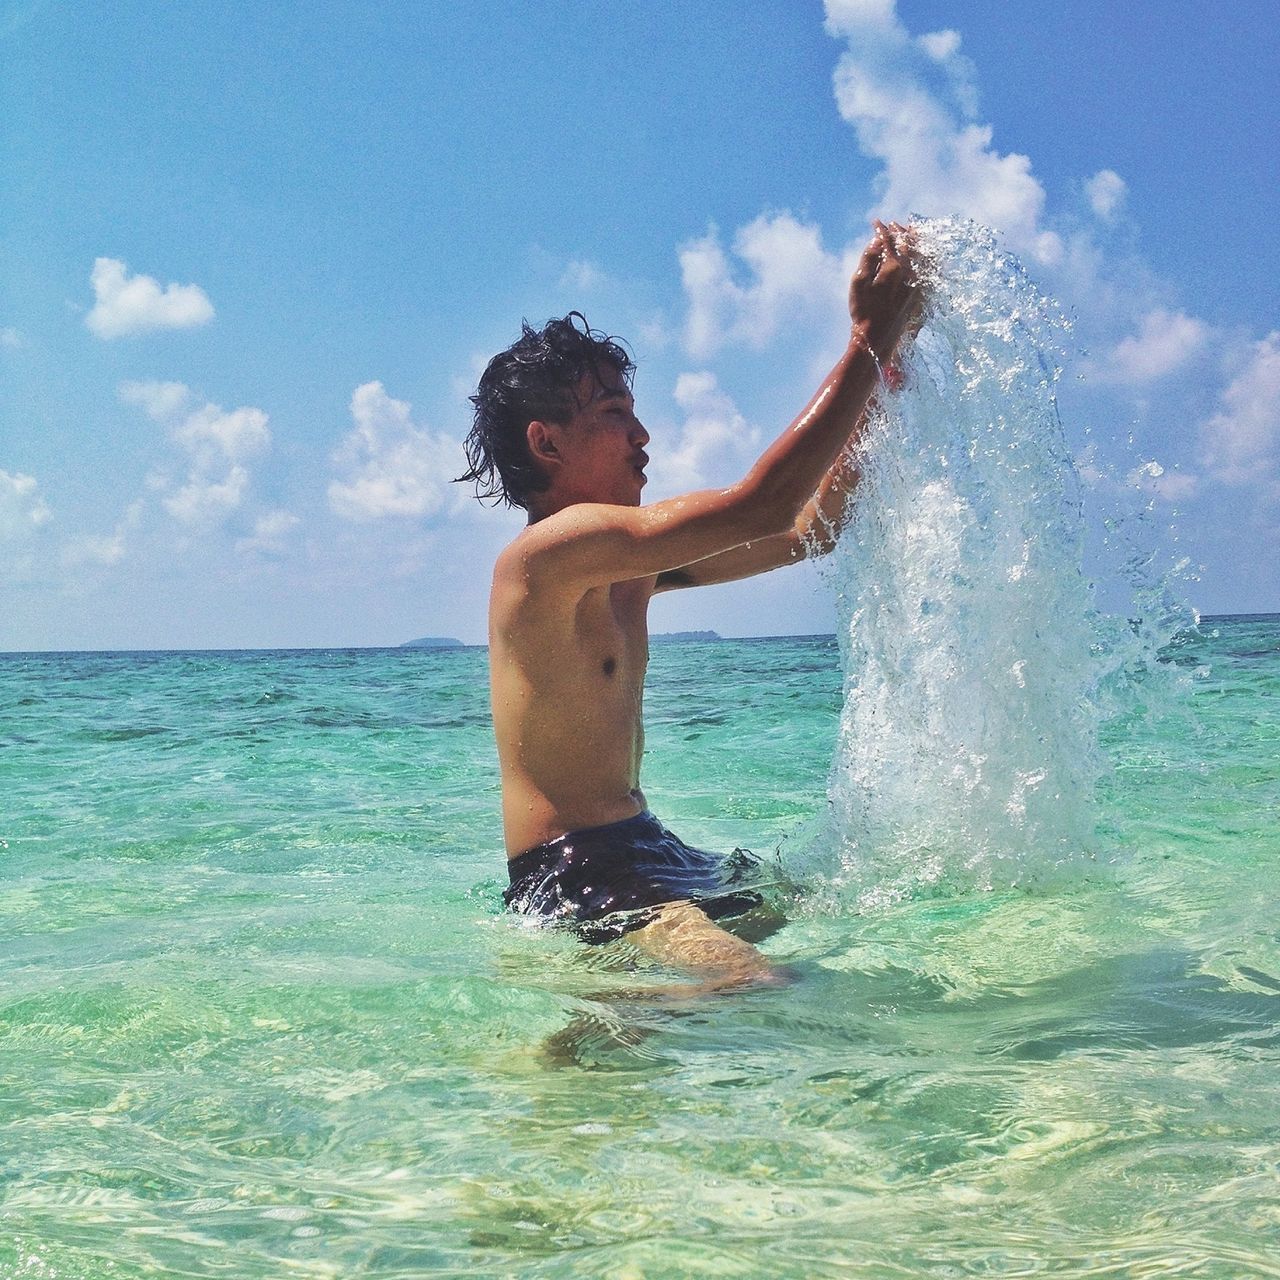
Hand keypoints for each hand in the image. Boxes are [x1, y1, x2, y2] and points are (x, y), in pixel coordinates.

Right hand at [848, 221, 923, 364]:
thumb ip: (868, 258)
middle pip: (908, 244)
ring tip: (911, 232)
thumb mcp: (858, 283)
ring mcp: (917, 283)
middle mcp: (909, 272)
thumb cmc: (862, 311)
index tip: (875, 223)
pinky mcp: (919, 292)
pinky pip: (926, 269)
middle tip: (893, 224)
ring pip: (920, 254)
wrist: (877, 337)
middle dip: (900, 232)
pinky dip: (924, 256)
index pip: (888, 241)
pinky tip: (920, 254)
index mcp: (893, 267)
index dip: (881, 230)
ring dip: (914, 241)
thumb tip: (878, 240)